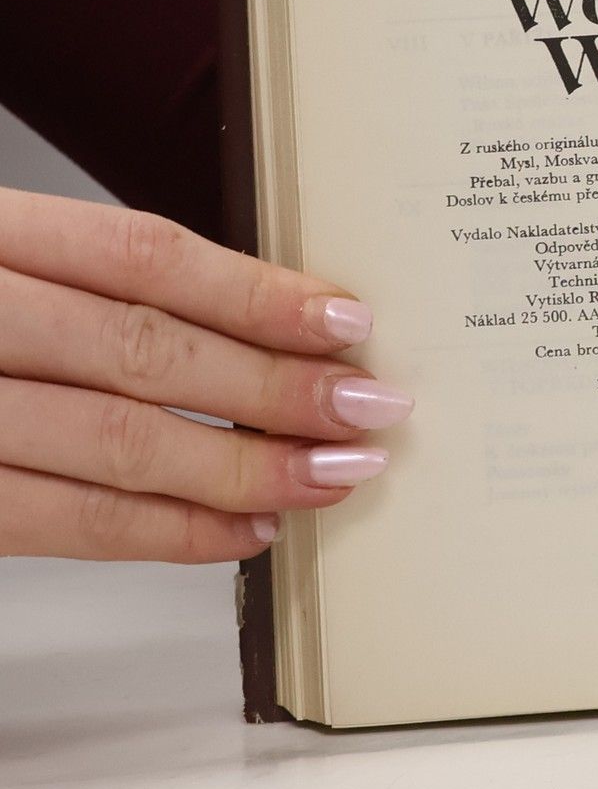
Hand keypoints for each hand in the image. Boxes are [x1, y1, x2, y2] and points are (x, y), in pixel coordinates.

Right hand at [0, 189, 411, 562]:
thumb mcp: (0, 260)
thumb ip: (85, 284)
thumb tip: (256, 323)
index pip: (141, 255)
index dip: (254, 290)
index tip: (346, 320)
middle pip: (141, 350)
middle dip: (273, 386)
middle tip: (371, 411)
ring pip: (111, 439)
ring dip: (240, 467)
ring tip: (332, 476)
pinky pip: (58, 522)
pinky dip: (163, 533)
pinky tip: (241, 531)